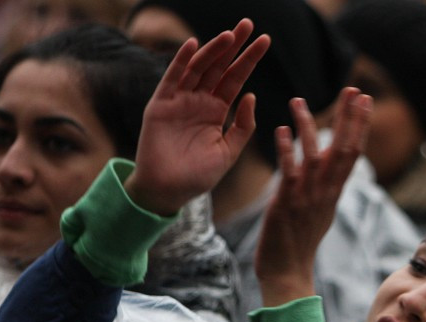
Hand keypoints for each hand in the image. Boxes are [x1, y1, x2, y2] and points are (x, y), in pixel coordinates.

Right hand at [124, 19, 269, 215]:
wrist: (169, 191)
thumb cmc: (198, 175)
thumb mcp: (229, 152)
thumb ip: (242, 127)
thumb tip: (251, 96)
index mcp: (216, 111)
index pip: (236, 79)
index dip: (249, 60)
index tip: (265, 41)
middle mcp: (199, 101)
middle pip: (219, 67)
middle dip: (234, 46)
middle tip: (249, 25)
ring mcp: (179, 101)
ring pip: (198, 69)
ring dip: (213, 51)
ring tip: (230, 36)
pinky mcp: (160, 105)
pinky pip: (171, 79)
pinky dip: (181, 62)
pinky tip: (194, 45)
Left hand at [255, 88, 372, 306]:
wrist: (287, 274)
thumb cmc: (298, 245)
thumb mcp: (318, 212)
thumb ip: (325, 188)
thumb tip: (333, 169)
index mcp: (333, 193)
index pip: (352, 153)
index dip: (359, 125)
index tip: (362, 100)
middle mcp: (325, 193)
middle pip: (344, 150)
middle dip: (349, 118)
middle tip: (353, 90)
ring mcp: (307, 198)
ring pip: (315, 156)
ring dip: (308, 127)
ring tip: (298, 101)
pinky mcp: (287, 205)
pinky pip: (289, 173)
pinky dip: (286, 150)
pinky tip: (280, 130)